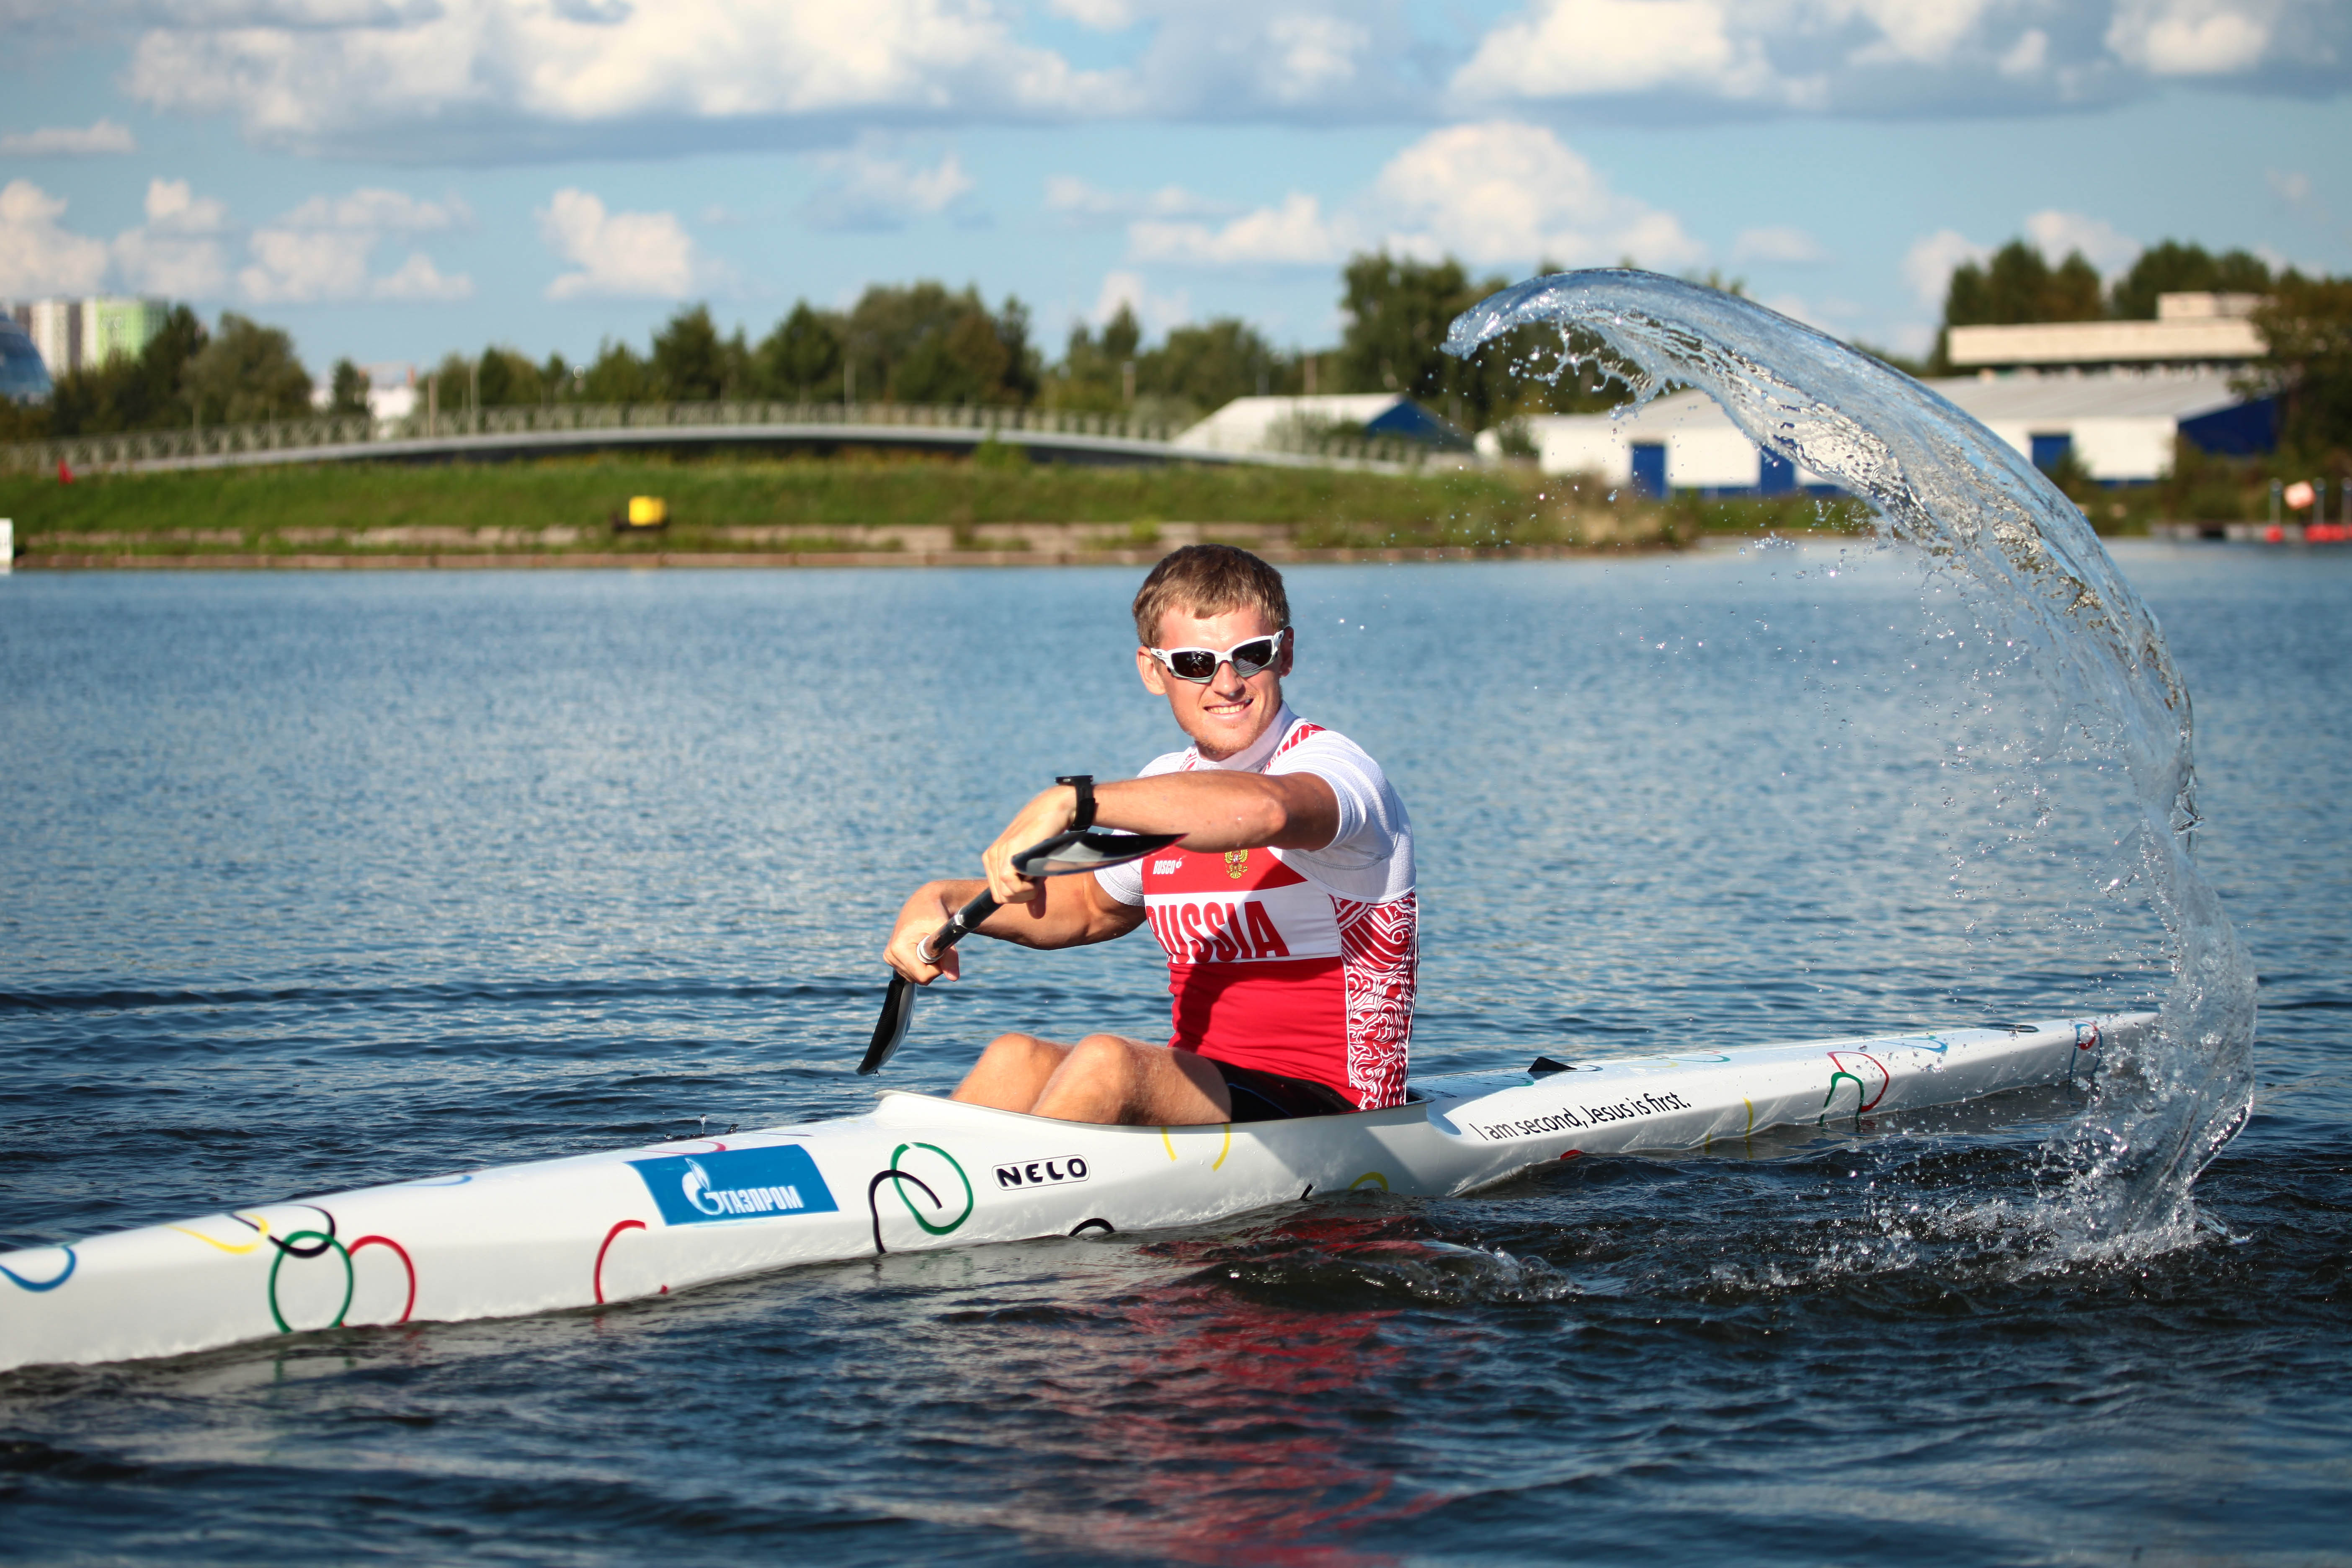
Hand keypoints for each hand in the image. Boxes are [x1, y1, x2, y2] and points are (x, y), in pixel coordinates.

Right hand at [883, 883, 962, 984]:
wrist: (922, 904)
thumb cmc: (933, 914)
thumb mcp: (943, 932)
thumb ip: (950, 956)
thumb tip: (954, 978)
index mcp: (898, 949)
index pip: (922, 976)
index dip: (937, 968)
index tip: (942, 952)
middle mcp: (890, 955)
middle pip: (919, 978)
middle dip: (932, 967)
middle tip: (935, 946)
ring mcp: (889, 958)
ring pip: (915, 977)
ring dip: (927, 966)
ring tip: (927, 945)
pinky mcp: (891, 958)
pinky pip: (911, 972)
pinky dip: (920, 964)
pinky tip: (920, 949)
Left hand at [978, 782, 1078, 908]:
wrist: (1056, 810)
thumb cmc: (1048, 840)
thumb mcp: (1038, 870)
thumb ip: (1032, 893)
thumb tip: (1036, 916)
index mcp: (993, 860)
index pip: (999, 897)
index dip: (1021, 896)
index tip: (1035, 882)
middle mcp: (992, 856)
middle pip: (1003, 898)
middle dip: (1025, 895)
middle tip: (1039, 877)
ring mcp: (999, 852)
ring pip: (1007, 893)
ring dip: (1029, 889)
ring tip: (1039, 869)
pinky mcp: (1009, 850)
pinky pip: (1010, 882)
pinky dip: (1028, 884)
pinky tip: (1037, 869)